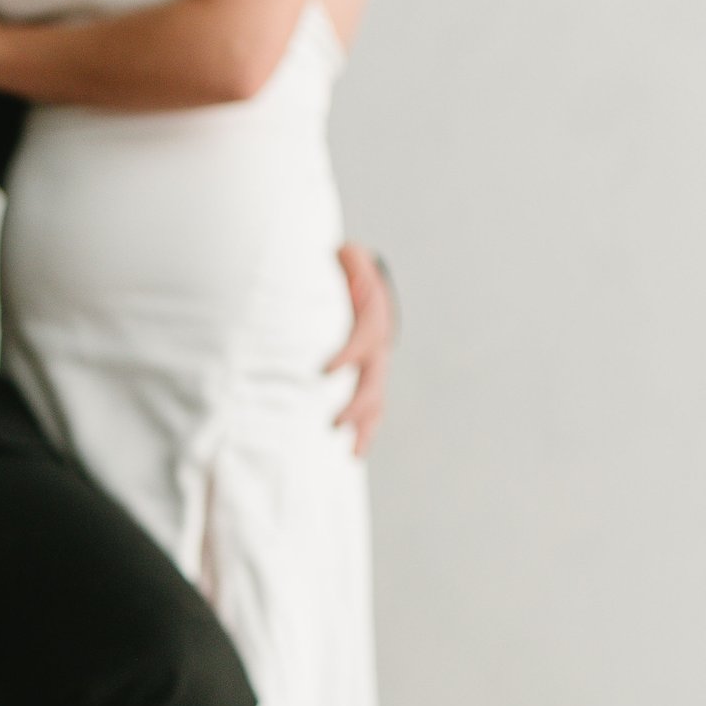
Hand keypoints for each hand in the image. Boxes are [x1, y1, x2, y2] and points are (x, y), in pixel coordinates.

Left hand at [326, 240, 394, 454]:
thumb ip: (344, 260)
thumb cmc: (341, 266)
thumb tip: (341, 253)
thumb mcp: (343, 257)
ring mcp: (375, 360)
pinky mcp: (367, 372)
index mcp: (371, 313)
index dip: (348, 354)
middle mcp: (378, 341)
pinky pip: (371, 403)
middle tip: (334, 424)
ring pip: (376, 397)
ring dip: (365, 425)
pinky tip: (355, 451)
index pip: (364, 337)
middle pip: (374, 377)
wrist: (356, 275)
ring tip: (352, 452)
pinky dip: (364, 427)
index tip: (326, 372)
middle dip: (356, 403)